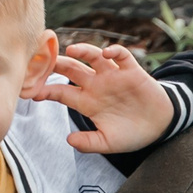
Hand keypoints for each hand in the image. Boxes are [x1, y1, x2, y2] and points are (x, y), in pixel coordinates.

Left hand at [26, 43, 174, 154]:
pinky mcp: (131, 71)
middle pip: (71, 69)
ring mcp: (113, 76)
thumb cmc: (132, 134)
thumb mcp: (109, 143)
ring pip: (93, 57)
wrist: (160, 127)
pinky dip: (114, 51)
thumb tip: (69, 140)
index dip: (47, 89)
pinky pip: (121, 55)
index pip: (61, 91)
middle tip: (43, 60)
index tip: (32, 90)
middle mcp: (97, 85)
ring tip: (72, 50)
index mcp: (88, 102)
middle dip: (56, 64)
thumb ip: (89, 142)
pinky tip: (107, 53)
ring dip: (82, 51)